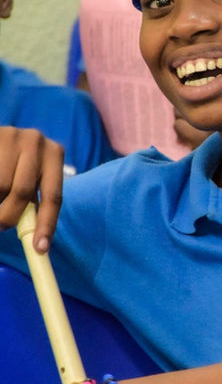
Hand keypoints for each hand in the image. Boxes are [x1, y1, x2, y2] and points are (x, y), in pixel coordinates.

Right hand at [0, 127, 63, 252]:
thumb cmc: (16, 164)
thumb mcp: (31, 176)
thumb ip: (33, 200)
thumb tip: (37, 243)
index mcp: (55, 154)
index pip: (54, 196)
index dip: (47, 225)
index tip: (39, 248)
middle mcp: (37, 141)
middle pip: (23, 192)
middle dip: (9, 216)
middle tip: (1, 227)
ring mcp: (12, 135)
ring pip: (1, 187)